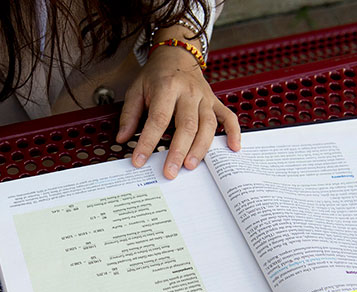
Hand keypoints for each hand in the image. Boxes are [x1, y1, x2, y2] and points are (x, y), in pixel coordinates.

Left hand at [116, 34, 240, 178]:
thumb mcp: (136, 89)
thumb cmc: (156, 76)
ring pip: (208, 125)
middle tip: (170, 172)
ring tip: (190, 166)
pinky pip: (229, 117)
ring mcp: (205, 98)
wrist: (177, 55)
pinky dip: (233, 133)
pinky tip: (233, 148)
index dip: (148, 142)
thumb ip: (129, 115)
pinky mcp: (215, 102)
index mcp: (167, 87)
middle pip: (187, 125)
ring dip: (201, 148)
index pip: (158, 118)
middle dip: (178, 151)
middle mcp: (189, 92)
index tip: (139, 161)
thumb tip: (122, 138)